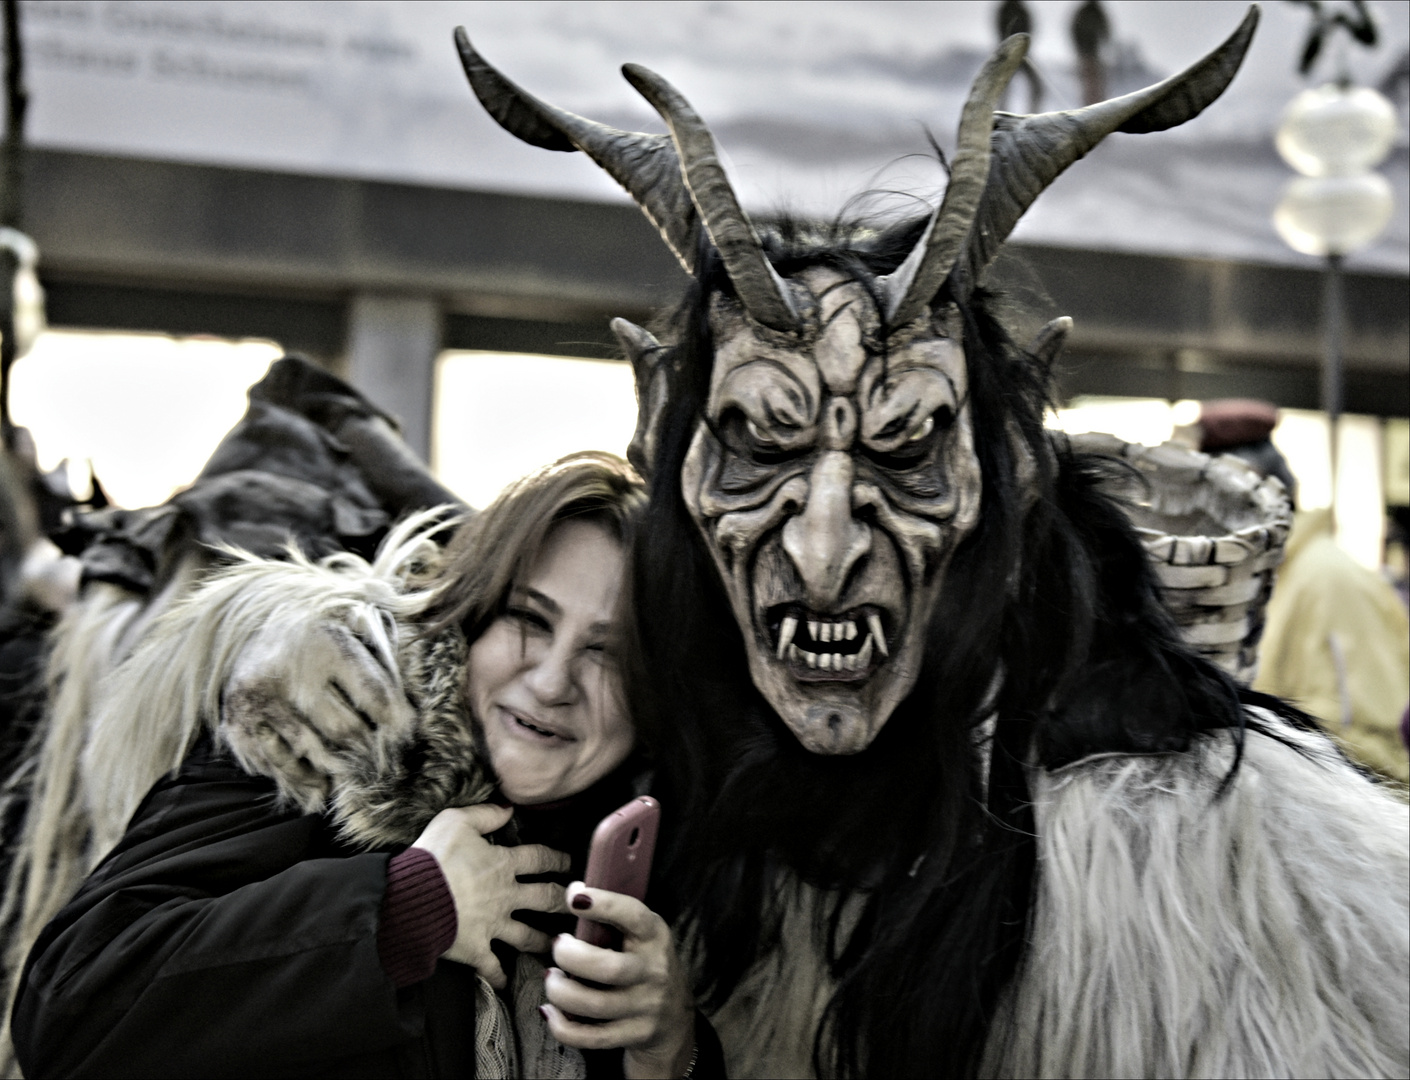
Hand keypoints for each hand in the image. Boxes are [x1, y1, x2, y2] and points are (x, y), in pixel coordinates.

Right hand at [220, 602, 415, 809]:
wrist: (257, 621)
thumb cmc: (325, 631)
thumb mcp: (359, 623)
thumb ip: (393, 649)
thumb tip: (423, 691)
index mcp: (327, 642)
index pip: (375, 695)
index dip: (398, 721)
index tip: (408, 734)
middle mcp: (290, 670)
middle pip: (346, 731)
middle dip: (370, 748)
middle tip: (385, 758)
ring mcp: (260, 700)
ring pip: (313, 753)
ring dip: (338, 767)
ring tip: (354, 766)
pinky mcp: (239, 723)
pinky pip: (279, 766)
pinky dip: (303, 779)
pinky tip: (319, 780)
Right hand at [412, 805, 570, 989]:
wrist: (410, 899)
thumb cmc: (432, 858)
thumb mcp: (456, 821)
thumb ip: (485, 814)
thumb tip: (508, 808)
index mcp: (503, 864)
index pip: (540, 858)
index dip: (557, 857)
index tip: (569, 861)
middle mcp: (505, 896)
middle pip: (546, 898)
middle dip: (564, 899)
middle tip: (577, 903)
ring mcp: (492, 925)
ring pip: (528, 936)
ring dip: (544, 942)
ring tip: (560, 947)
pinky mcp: (475, 949)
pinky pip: (492, 967)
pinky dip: (500, 977)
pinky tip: (508, 985)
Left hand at [543, 883, 694, 1078]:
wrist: (675, 1019)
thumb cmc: (645, 964)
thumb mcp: (642, 936)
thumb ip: (613, 918)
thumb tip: (574, 891)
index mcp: (655, 937)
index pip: (634, 916)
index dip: (604, 904)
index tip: (574, 896)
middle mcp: (655, 971)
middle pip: (609, 968)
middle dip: (572, 956)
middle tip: (557, 946)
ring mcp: (646, 1007)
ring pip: (595, 1005)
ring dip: (561, 992)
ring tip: (550, 978)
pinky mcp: (634, 1035)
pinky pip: (592, 1038)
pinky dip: (562, 1026)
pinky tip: (549, 1011)